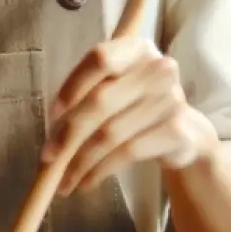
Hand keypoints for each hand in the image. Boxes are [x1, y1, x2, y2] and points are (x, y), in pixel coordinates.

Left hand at [44, 32, 220, 196]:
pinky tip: (86, 182)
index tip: (52, 113)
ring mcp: (172, 101)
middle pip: (101, 101)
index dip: (72, 86)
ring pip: (111, 133)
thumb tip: (50, 130)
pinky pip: (128, 153)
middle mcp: (158, 70)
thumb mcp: (112, 88)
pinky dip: (101, 170)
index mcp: (137, 50)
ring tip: (64, 179)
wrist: (183, 132)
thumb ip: (84, 95)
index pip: (101, 59)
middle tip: (47, 158)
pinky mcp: (177, 133)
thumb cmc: (134, 104)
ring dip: (81, 160)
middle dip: (68, 134)